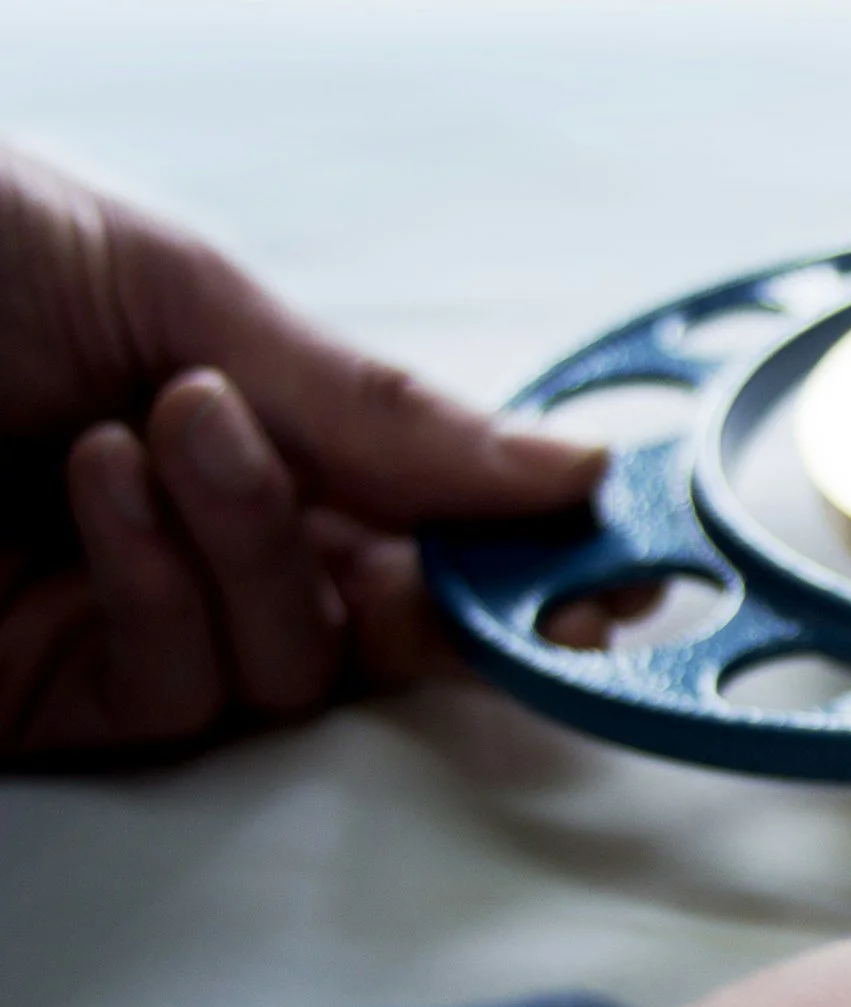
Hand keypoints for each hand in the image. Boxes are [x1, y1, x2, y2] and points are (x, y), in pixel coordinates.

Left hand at [0, 147, 607, 763]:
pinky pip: (179, 690)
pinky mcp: (42, 696)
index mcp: (251, 418)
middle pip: (387, 626)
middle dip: (433, 582)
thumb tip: (570, 475)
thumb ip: (377, 408)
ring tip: (167, 426)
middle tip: (456, 535)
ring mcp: (123, 618)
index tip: (618, 565)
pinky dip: (164, 587)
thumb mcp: (183, 291)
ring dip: (260, 548)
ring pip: (296, 669)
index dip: (532, 554)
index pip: (430, 518)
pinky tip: (102, 481)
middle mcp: (200, 532)